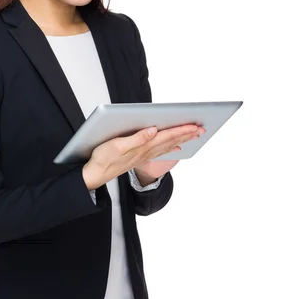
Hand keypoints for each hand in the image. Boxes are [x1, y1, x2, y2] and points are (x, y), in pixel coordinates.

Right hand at [82, 124, 205, 190]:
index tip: (195, 125)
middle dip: (187, 133)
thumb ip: (136, 138)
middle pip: (171, 140)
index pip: (167, 135)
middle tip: (202, 129)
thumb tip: (153, 130)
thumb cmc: (104, 159)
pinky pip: (160, 150)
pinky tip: (175, 146)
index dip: (182, 129)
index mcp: (143, 146)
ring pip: (168, 144)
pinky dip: (170, 146)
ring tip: (194, 134)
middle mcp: (146, 151)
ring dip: (182, 138)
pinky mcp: (139, 156)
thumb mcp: (117, 145)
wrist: (96, 174)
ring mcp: (144, 155)